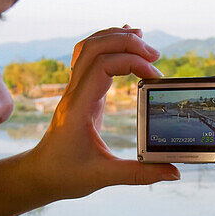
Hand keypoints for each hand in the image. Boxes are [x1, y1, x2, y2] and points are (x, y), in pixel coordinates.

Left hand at [30, 26, 179, 200]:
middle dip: (126, 43)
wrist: (40, 175)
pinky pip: (89, 58)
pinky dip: (107, 45)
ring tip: (142, 39)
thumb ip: (140, 173)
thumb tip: (175, 173)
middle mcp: (74, 93)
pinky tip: (123, 42)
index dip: (132, 63)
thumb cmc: (65, 175)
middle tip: (155, 55)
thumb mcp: (103, 177)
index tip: (155, 77)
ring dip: (115, 38)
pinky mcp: (80, 93)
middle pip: (95, 47)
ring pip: (89, 47)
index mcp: (78, 108)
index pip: (102, 66)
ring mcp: (74, 90)